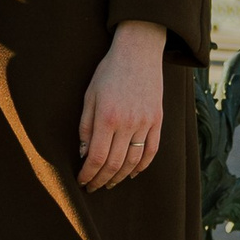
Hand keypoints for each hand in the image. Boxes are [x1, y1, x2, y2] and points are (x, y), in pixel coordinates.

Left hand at [77, 19, 166, 191]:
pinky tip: (132, 173)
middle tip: (92, 186)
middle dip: (101, 180)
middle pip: (115, 164)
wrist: (139, 52)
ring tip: (109, 183)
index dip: (88, 174)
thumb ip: (86, 126)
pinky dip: (142, 166)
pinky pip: (152, 151)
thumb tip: (84, 154)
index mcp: (107, 117)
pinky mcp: (158, 120)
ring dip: (119, 177)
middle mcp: (128, 123)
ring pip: (133, 162)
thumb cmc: (109, 72)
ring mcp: (146, 123)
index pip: (97, 157)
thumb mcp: (90, 95)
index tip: (82, 181)